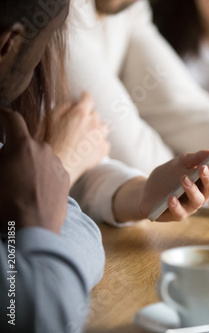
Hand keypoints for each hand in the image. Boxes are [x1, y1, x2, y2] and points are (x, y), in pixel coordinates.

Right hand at [0, 109, 69, 233]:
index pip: (12, 119)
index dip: (3, 115)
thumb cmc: (5, 202)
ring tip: (20, 183)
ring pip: (40, 157)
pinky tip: (34, 190)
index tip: (0, 115)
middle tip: (5, 167)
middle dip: (15, 149)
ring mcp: (57, 164)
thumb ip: (0, 157)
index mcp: (22, 145)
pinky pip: (50, 170)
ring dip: (30, 163)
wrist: (34, 227)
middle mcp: (44, 150)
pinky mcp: (65, 178)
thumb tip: (4, 153)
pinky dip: (42, 174)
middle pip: (25, 142)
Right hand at [49, 92, 109, 185]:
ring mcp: (101, 137)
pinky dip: (99, 143)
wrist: (57, 167)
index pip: (88, 99)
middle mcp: (94, 124)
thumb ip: (64, 107)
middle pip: (95, 114)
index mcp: (80, 114)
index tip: (84, 97)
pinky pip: (105, 142)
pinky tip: (88, 148)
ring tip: (83, 138)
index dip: (85, 97)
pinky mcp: (104, 150)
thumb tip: (74, 103)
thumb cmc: (49, 143)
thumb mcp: (50, 120)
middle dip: (88, 116)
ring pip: (102, 127)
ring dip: (95, 129)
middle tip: (77, 125)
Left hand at [112, 151, 208, 222]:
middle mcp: (200, 194)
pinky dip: (176, 205)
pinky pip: (180, 212)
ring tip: (184, 179)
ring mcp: (190, 206)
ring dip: (192, 189)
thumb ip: (194, 158)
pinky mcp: (177, 215)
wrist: (147, 192)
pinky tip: (171, 198)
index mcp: (202, 181)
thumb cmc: (166, 177)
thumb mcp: (179, 163)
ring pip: (197, 201)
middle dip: (208, 178)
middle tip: (202, 168)